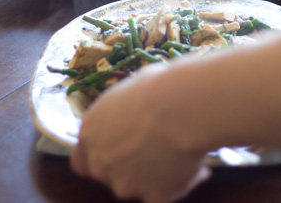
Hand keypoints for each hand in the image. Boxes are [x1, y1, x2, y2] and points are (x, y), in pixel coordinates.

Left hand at [70, 65, 211, 202]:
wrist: (182, 107)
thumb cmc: (156, 87)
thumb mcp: (128, 91)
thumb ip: (122, 112)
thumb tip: (135, 107)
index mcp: (90, 134)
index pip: (82, 161)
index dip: (100, 156)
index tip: (117, 149)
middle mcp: (101, 164)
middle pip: (108, 175)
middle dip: (127, 166)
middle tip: (153, 149)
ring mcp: (126, 184)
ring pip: (138, 186)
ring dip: (155, 175)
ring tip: (181, 153)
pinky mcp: (155, 196)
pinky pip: (167, 193)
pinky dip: (182, 183)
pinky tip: (199, 167)